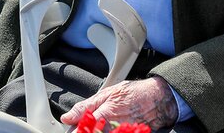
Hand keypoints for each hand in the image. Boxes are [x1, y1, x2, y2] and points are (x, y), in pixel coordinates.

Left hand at [61, 77, 178, 130]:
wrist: (157, 100)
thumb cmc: (133, 94)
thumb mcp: (106, 93)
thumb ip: (84, 107)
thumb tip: (66, 117)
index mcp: (103, 115)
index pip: (80, 131)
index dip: (74, 131)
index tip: (72, 129)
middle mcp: (112, 128)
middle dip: (85, 131)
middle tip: (85, 126)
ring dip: (96, 131)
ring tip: (100, 126)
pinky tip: (108, 129)